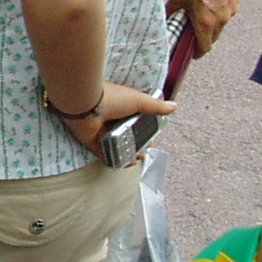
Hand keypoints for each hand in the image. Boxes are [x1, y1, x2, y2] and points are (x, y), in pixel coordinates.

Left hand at [59, 82, 178, 156]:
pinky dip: (116, 159)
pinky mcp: (93, 143)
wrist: (87, 104)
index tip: (154, 140)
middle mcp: (112, 120)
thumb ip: (156, 106)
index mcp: (123, 109)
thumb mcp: (139, 101)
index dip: (147, 132)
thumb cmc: (112, 98)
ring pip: (118, 147)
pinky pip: (106, 154)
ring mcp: (102, 132)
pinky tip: (127, 163)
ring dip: (130, 154)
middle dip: (139, 146)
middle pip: (129, 137)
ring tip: (138, 159)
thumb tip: (174, 106)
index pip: (137, 123)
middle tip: (146, 152)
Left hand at [169, 0, 240, 55]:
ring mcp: (232, 9)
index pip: (204, 47)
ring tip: (198, 10)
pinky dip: (218, 11)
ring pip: (220, 24)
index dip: (196, 52)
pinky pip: (226, 12)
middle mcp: (222, 18)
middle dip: (202, 36)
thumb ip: (173, 14)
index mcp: (206, 21)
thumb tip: (168, 24)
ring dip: (211, 23)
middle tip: (190, 29)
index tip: (191, 52)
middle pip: (213, 37)